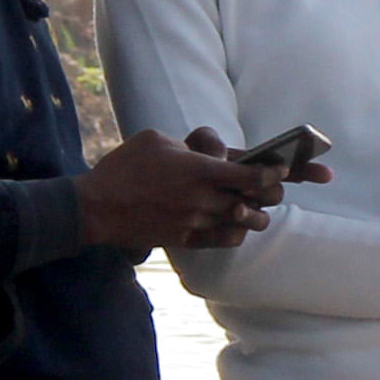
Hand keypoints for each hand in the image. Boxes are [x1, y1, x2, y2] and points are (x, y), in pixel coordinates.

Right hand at [80, 126, 286, 254]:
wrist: (95, 208)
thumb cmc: (124, 167)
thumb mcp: (156, 139)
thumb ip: (192, 142)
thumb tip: (215, 150)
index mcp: (198, 170)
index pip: (251, 175)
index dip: (274, 173)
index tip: (284, 169)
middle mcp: (202, 199)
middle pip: (254, 200)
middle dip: (271, 194)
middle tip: (274, 188)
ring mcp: (195, 222)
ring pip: (243, 223)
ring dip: (255, 215)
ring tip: (255, 208)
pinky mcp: (186, 240)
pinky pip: (224, 241)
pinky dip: (236, 233)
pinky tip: (234, 225)